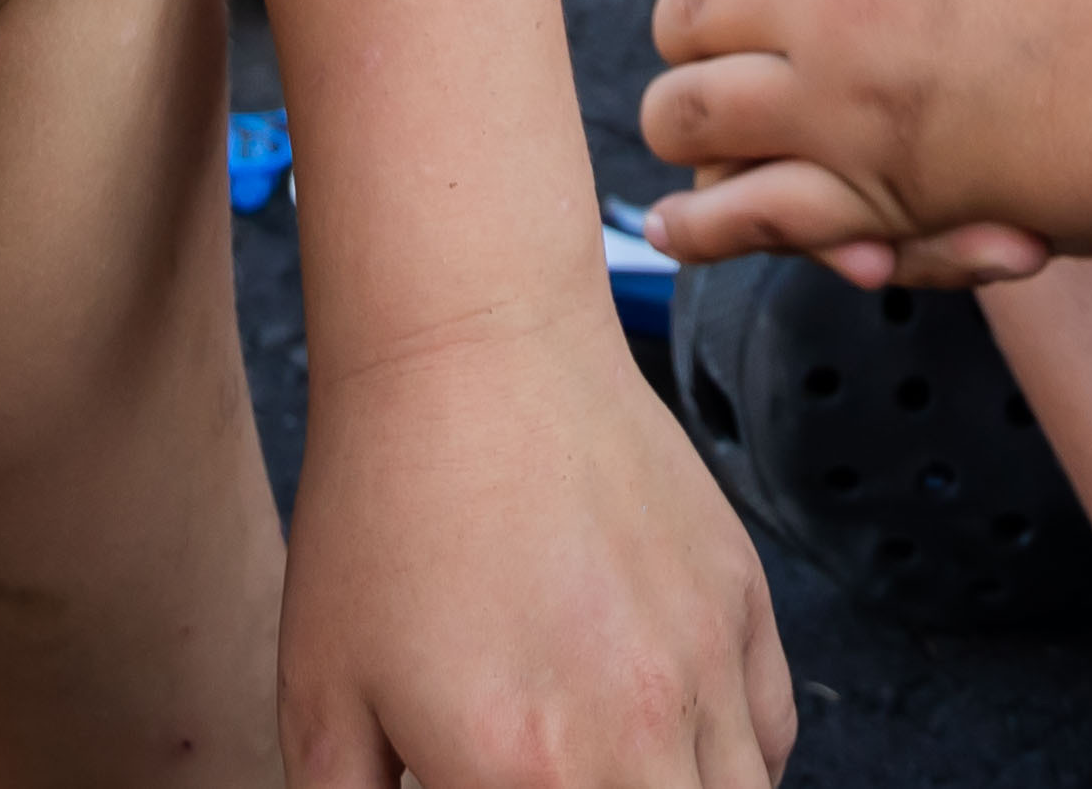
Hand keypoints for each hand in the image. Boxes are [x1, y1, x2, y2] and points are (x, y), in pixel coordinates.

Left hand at [279, 280, 795, 788]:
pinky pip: (769, 739)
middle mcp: (633, 732)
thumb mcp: (322, 697)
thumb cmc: (385, 507)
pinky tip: (667, 752)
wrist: (472, 346)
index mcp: (519, 773)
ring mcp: (703, 664)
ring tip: (605, 772)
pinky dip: (732, 767)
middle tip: (550, 780)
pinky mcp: (741, 603)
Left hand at [637, 0, 1091, 285]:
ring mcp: (847, 109)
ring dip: (675, 117)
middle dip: (685, 25)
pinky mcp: (875, 199)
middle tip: (696, 39)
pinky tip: (677, 223)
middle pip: (695, 10)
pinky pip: (754, 213)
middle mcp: (837, 7)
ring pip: (696, 115)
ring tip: (677, 124)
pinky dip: (702, 224)